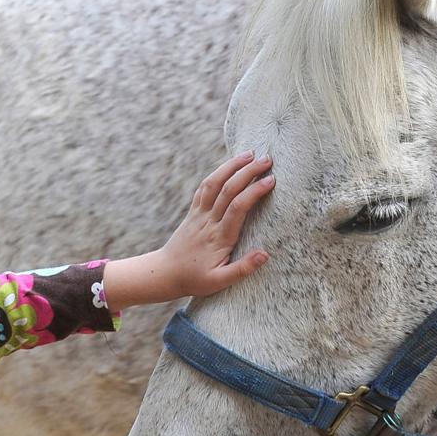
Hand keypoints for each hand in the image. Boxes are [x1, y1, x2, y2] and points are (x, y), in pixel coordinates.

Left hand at [102, 152, 273, 309]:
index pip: (238, 207)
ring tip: (249, 154)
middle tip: (267, 159)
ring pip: (214, 183)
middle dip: (248, 171)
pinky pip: (203, 188)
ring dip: (231, 166)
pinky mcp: (193, 211)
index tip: (271, 180)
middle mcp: (208, 221)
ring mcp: (199, 214)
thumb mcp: (220, 281)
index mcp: (219, 237)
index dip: (254, 191)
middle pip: (228, 189)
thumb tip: (265, 254)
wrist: (165, 273)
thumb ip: (243, 268)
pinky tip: (229, 166)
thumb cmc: (194, 279)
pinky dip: (216, 174)